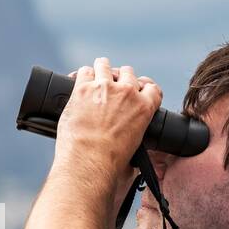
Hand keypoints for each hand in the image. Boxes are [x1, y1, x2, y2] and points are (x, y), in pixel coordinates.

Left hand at [56, 57, 162, 182]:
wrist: (88, 163)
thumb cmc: (110, 164)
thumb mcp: (136, 151)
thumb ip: (136, 138)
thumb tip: (132, 151)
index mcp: (144, 108)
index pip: (152, 87)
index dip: (143, 87)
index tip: (137, 90)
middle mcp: (127, 93)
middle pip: (127, 72)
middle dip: (120, 78)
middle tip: (112, 88)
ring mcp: (104, 88)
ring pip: (104, 65)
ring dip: (101, 70)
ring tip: (95, 77)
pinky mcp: (82, 89)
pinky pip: (83, 72)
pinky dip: (80, 76)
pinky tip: (76, 82)